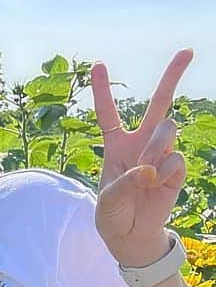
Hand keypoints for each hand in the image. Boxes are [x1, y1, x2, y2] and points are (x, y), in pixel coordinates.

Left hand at [90, 49, 190, 267]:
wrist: (132, 235)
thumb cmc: (112, 214)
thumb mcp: (106, 200)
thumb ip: (124, 182)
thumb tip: (149, 169)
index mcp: (115, 145)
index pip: (108, 113)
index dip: (102, 90)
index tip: (98, 64)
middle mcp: (140, 143)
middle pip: (158, 104)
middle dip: (172, 76)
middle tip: (187, 51)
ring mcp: (161, 153)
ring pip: (166, 130)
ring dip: (154, 148)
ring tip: (145, 174)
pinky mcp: (177, 168)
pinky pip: (175, 158)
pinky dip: (165, 172)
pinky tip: (157, 185)